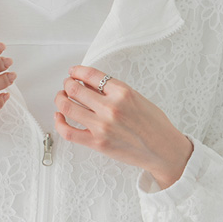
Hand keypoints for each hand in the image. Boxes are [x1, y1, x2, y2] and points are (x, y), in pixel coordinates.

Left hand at [54, 65, 192, 189]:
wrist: (163, 150)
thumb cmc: (154, 125)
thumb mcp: (138, 98)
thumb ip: (113, 91)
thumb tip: (88, 84)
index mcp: (123, 92)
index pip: (91, 74)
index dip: (77, 71)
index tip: (73, 72)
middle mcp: (111, 107)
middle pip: (75, 89)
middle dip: (67, 84)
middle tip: (67, 84)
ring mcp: (102, 126)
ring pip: (67, 106)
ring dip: (60, 98)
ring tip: (62, 97)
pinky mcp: (97, 143)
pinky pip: (68, 132)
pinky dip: (59, 122)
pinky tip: (59, 116)